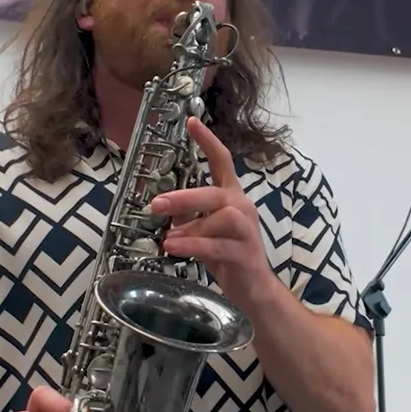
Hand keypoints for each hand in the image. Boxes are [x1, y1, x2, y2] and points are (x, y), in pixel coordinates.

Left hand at [152, 117, 271, 303]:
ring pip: (220, 218)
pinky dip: (194, 246)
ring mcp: (247, 230)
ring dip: (190, 227)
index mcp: (231, 197)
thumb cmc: (227, 256)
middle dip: (183, 197)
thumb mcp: (202, 231)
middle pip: (215, 192)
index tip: (191, 121)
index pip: (222, 161)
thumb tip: (162, 204)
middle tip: (156, 204)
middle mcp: (242, 208)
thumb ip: (187, 215)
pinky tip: (174, 248)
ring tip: (167, 238)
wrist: (254, 290)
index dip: (207, 141)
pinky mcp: (245, 253)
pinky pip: (217, 246)